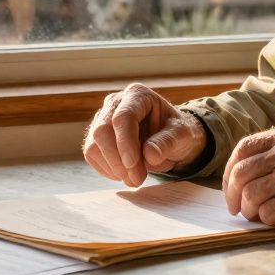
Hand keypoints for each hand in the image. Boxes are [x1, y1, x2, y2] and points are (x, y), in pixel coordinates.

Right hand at [83, 83, 207, 186]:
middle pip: (102, 131)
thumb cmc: (175, 132)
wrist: (169, 139)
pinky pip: (92, 156)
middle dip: (118, 160)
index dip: (125, 142)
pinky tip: (126, 173)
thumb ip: (167, 142)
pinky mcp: (96, 137)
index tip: (132, 165)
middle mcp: (115, 103)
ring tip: (136, 178)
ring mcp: (102, 119)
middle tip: (137, 179)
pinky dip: (108, 170)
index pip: (123, 117)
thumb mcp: (182, 135)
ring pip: (94, 146)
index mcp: (138, 95)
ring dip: (113, 168)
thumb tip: (150, 155)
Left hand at [221, 125, 274, 228]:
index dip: (230, 171)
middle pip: (242, 173)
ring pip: (251, 195)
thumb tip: (243, 175)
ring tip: (261, 216)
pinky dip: (269, 221)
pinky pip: (268, 213)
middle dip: (234, 196)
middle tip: (238, 209)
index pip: (243, 148)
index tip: (231, 187)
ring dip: (251, 211)